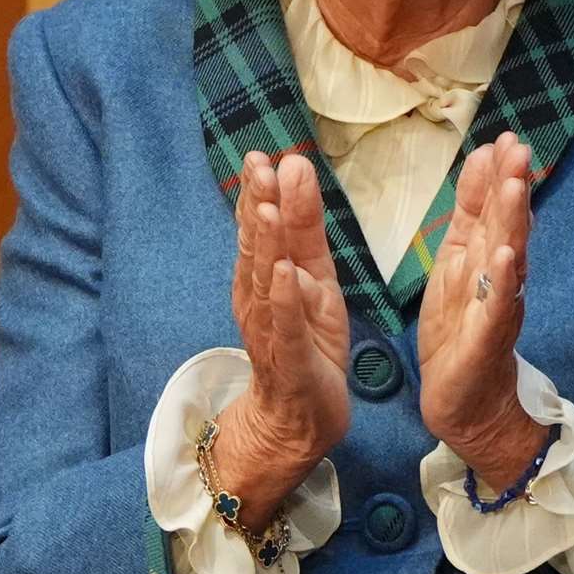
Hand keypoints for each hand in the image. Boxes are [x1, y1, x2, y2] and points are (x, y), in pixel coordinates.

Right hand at [212, 152, 349, 529]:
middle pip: (258, 246)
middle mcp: (261, 297)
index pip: (264, 227)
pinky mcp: (290, 360)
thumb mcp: (314, 278)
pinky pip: (286, 326)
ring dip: (266, 244)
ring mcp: (272, 329)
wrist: (299, 418)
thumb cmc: (308, 341)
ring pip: (266, 280)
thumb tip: (293, 171)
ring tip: (267, 208)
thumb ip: (304, 230)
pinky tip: (284, 274)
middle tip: (258, 165)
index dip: (262, 191)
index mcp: (270, 275)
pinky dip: (284, 299)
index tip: (263, 154)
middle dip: (258, 205)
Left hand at [417, 132, 543, 490]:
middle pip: (507, 226)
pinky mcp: (485, 342)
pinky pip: (496, 308)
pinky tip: (507, 258)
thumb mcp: (459, 260)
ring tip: (514, 188)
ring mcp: (495, 308)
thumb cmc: (460, 328)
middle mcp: (497, 277)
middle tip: (519, 150)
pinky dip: (502, 282)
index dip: (498, 173)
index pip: (494, 208)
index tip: (504, 137)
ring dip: (512, 223)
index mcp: (483, 255)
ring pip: (507, 259)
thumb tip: (484, 156)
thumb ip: (472, 211)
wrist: (466, 401)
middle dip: (512, 188)